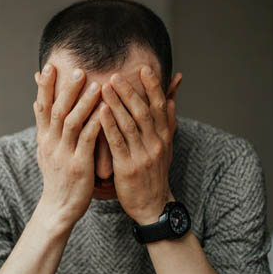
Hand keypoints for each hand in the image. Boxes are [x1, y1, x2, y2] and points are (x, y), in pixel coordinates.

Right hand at [33, 63, 103, 226]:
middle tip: (78, 70)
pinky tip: (105, 111)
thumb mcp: (45, 150)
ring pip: (72, 122)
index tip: (50, 66)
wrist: (58, 208)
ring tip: (96, 85)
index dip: (45, 86)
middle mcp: (51, 144)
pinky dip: (96, 123)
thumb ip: (43, 125)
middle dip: (67, 89)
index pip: (42, 107)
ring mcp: (64, 154)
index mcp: (44, 139)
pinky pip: (88, 140)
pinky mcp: (79, 165)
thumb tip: (36, 101)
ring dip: (84, 102)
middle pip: (57, 110)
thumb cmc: (57, 177)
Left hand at [98, 65, 180, 222]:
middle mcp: (155, 143)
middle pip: (143, 111)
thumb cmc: (155, 174)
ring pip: (130, 124)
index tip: (144, 68)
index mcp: (163, 136)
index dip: (152, 86)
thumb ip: (167, 121)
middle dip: (130, 91)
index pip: (159, 105)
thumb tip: (172, 98)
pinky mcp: (128, 168)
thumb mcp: (166, 147)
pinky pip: (118, 143)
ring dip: (117, 104)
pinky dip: (109, 126)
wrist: (153, 205)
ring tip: (104, 87)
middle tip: (116, 74)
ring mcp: (142, 155)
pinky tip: (100, 112)